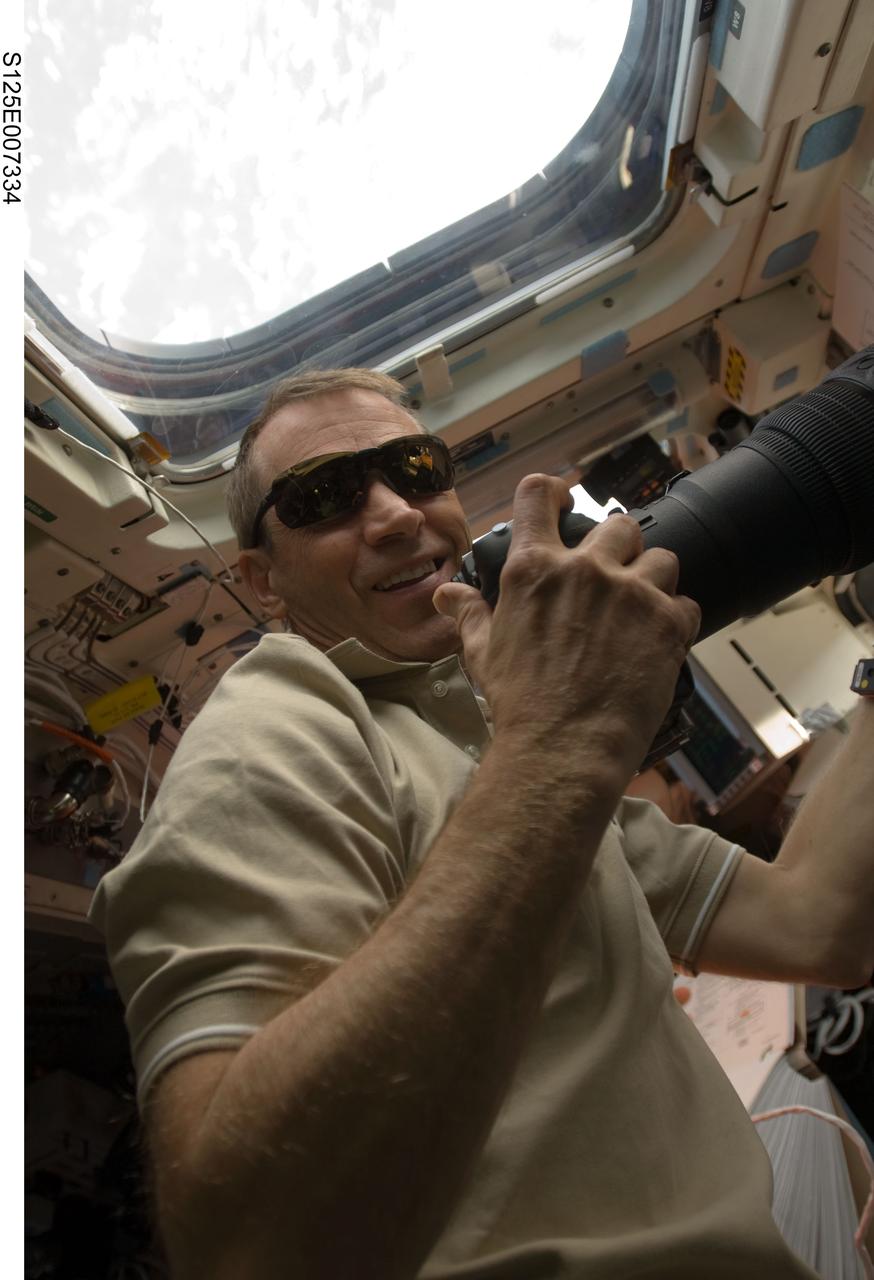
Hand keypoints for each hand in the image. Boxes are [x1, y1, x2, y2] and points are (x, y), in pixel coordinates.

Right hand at [433, 474, 699, 778]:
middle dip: (620, 548)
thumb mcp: (483, 653)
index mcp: (534, 569)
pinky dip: (675, 620)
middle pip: (618, 525)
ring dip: (654, 581)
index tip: (565, 501)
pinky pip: (685, 602)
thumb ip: (470, 614)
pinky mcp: (667, 622)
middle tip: (614, 581)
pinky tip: (658, 644)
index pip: (538, 496)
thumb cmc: (518, 703)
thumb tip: (445, 595)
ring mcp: (631, 592)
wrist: (563, 748)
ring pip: (662, 559)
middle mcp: (585, 569)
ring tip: (641, 614)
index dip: (555, 492)